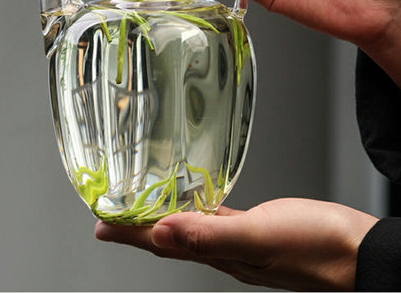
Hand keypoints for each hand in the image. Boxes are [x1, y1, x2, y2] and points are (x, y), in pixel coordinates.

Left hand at [95, 198, 377, 290]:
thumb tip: (161, 233)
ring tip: (142, 209)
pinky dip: (197, 212)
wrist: (356, 251)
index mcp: (220, 252)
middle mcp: (223, 249)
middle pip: (169, 238)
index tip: (101, 223)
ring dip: (163, 220)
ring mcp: (238, 240)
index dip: (130, 233)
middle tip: (111, 215)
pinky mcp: (254, 228)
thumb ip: (210, 235)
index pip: (162, 243)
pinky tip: (195, 204)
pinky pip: (215, 219)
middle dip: (138, 227)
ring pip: (189, 229)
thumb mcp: (259, 238)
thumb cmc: (315, 246)